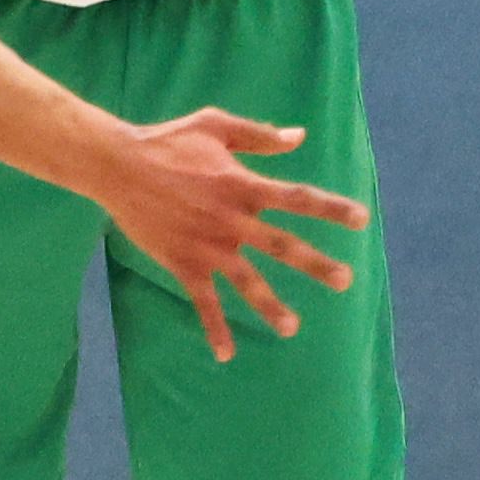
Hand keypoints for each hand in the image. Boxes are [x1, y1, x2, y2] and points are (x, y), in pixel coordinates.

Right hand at [99, 110, 368, 363]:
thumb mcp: (214, 125)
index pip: (297, 198)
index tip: (362, 220)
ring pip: (247, 282)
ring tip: (292, 327)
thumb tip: (300, 136)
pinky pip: (203, 301)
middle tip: (346, 280)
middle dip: (316, 265)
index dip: (331, 209)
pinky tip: (225, 354)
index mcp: (243, 184)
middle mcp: (231, 219)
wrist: (117, 166)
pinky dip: (214, 328)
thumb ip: (259, 135)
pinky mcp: (183, 262)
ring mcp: (208, 245)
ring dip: (271, 306)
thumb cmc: (166, 141)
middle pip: (283, 246)